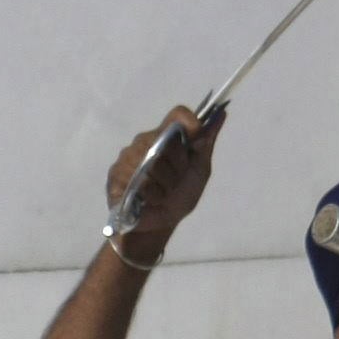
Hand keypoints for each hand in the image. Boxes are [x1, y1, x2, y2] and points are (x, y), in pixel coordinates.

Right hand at [105, 104, 224, 256]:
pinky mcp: (116, 176)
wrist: (160, 225)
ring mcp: (127, 158)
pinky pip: (139, 181)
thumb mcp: (199, 169)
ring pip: (153, 161)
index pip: (176, 115)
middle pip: (166, 139)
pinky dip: (151, 194)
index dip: (187, 120)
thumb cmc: (180, 196)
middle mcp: (145, 142)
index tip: (196, 133)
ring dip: (164, 183)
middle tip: (176, 180)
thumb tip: (222, 114)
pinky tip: (148, 200)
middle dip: (178, 163)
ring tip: (162, 192)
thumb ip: (206, 142)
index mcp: (167, 137)